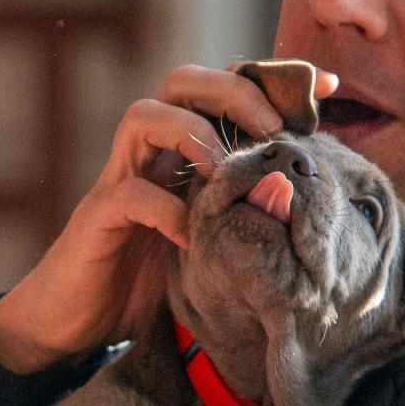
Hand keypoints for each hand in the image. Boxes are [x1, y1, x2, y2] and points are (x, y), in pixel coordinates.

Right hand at [0, 62, 338, 372]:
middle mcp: (150, 156)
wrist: (76, 326)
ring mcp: (118, 181)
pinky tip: (191, 237)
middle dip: (231, 89)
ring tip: (223, 168)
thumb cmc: (148, 283)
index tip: (327, 87)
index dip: (272, 79)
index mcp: (182, 154)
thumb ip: (244, 215)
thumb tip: (310, 205)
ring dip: (191, 131)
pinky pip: (127, 194)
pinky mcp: (96, 219)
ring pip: (143, 116)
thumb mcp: (211, 242)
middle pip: (180, 81)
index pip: (223, 91)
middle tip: (271, 127)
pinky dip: (165, 208)